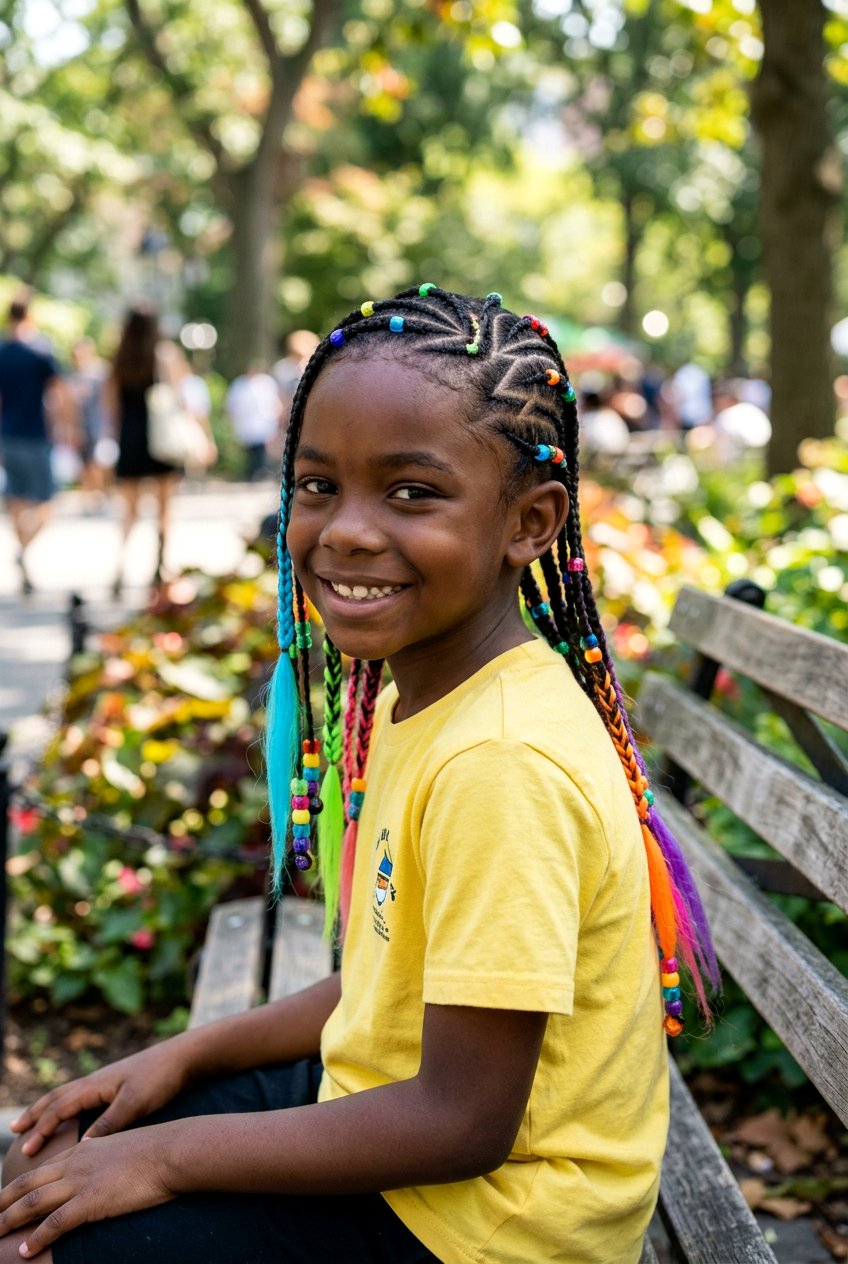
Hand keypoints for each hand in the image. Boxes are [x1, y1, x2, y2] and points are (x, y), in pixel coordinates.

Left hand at [0, 1128, 174, 1257]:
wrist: (172, 1151)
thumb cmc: (156, 1152)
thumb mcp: (122, 1149)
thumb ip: (104, 1159)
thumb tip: (101, 1171)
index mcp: (82, 1149)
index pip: (39, 1169)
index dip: (17, 1187)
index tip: (2, 1201)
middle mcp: (75, 1163)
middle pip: (27, 1184)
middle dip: (2, 1203)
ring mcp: (82, 1181)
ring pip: (33, 1203)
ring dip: (9, 1221)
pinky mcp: (92, 1200)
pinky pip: (56, 1223)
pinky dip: (38, 1238)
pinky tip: (26, 1252)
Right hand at [10, 1040, 190, 1157]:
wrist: (183, 1057)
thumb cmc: (160, 1078)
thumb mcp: (135, 1103)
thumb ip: (109, 1123)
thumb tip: (82, 1148)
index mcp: (95, 1085)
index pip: (59, 1109)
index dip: (42, 1129)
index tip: (27, 1150)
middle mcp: (94, 1081)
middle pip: (56, 1098)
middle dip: (35, 1115)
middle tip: (15, 1131)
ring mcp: (104, 1082)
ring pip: (67, 1095)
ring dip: (46, 1108)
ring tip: (31, 1120)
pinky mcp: (115, 1086)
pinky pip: (80, 1096)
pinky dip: (66, 1106)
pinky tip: (69, 1114)